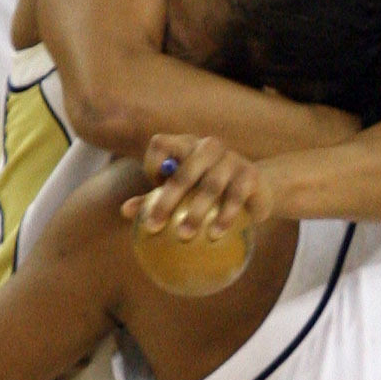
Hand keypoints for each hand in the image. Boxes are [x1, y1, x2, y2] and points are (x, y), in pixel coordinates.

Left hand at [121, 134, 272, 237]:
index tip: (151, 187)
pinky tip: (214, 235)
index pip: (161, 143)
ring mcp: (231, 158)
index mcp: (187, 145)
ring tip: (183, 236)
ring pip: (210, 185)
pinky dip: (224, 217)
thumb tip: (125, 211)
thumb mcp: (182, 193)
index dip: (152, 163)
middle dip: (167, 200)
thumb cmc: (208, 193)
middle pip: (183, 170)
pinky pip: (235, 197)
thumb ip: (154, 198)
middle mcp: (208, 146)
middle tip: (154, 226)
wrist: (255, 192)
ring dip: (196, 213)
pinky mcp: (249, 174)